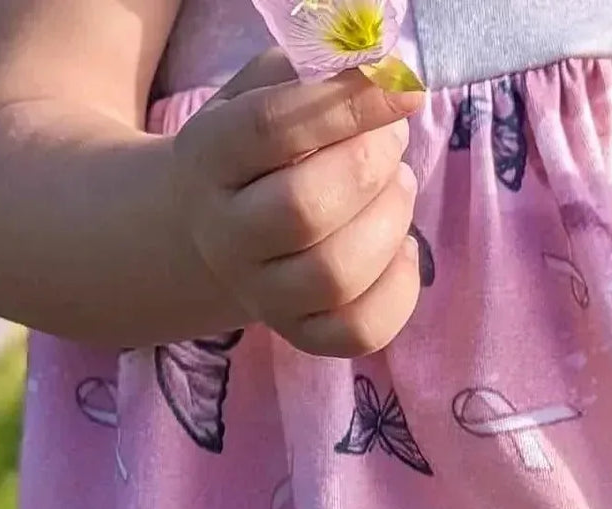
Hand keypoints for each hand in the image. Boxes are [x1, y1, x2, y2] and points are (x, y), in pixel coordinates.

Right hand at [171, 50, 424, 356]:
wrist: (216, 229)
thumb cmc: (259, 149)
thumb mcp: (266, 89)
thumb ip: (316, 72)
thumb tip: (386, 71)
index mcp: (209, 157)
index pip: (271, 129)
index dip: (347, 105)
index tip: (401, 90)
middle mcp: (226, 237)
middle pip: (304, 209)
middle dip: (370, 165)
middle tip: (393, 140)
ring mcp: (262, 294)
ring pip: (335, 274)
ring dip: (390, 221)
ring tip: (398, 187)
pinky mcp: (301, 334)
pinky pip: (360, 331)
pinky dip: (400, 288)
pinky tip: (402, 248)